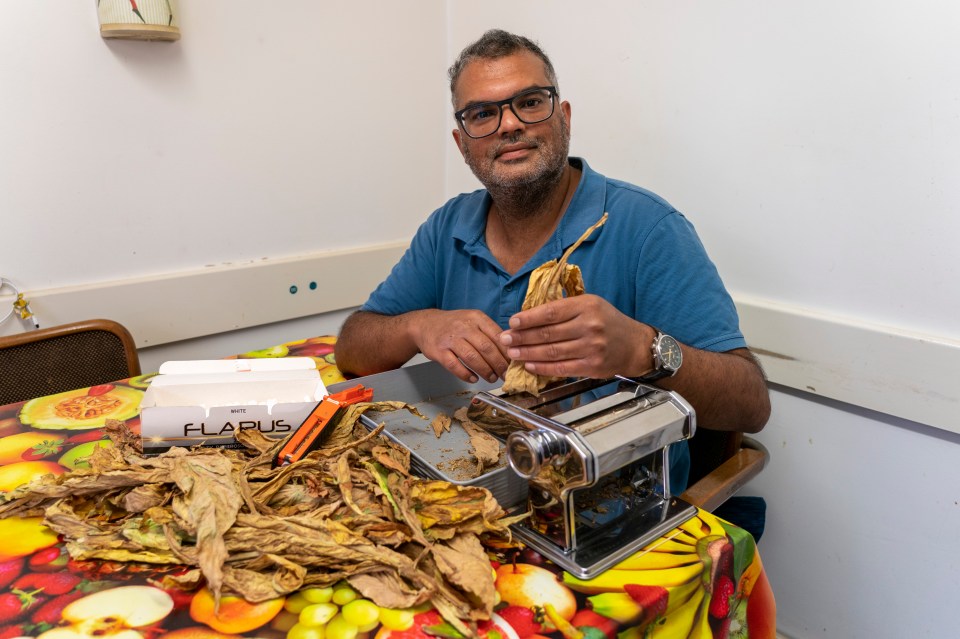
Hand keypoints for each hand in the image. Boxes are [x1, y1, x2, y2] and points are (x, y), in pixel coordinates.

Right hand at [410, 309, 509, 382]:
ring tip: (492, 378)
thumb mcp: (473, 320)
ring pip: (472, 357)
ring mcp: (450, 339)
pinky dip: (465, 374)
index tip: (514, 363)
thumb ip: (490, 332)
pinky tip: (473, 378)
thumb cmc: (454, 325)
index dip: (507, 352)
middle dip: (498, 364)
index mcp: (476, 318)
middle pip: (486, 348)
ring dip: (485, 371)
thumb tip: (510, 350)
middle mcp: (464, 326)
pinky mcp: (439, 351)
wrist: (425, 324)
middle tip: (505, 375)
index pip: (497, 335)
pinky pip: (454, 365)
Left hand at [499, 295, 652, 378]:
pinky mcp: (591, 366)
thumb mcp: (590, 304)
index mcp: (586, 306)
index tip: (512, 322)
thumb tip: (529, 317)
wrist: (634, 345)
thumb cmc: (607, 322)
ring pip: (551, 351)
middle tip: (505, 340)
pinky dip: (542, 367)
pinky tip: (529, 365)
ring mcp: (591, 347)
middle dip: (522, 337)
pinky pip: (561, 368)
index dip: (528, 318)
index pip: (550, 312)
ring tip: (512, 354)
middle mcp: (589, 326)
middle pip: (547, 333)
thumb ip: (564, 308)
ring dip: (527, 354)